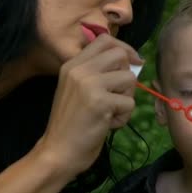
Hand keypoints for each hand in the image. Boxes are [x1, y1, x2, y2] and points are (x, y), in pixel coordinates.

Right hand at [38, 34, 142, 175]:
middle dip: (127, 76)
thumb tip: (133, 61)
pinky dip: (123, 117)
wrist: (57, 152)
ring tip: (110, 112)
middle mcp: (79, 70)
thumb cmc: (71, 124)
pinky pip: (130, 103)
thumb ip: (96, 73)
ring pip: (129, 79)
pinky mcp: (100, 102)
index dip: (124, 50)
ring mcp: (89, 84)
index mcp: (72, 64)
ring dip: (126, 99)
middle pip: (121, 55)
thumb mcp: (76, 89)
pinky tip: (107, 124)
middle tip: (118, 95)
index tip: (132, 64)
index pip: (105, 40)